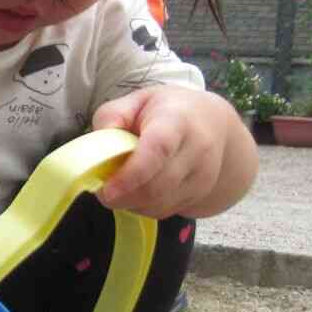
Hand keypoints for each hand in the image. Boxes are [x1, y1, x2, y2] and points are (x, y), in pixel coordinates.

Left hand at [92, 87, 247, 217]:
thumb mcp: (135, 101)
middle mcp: (197, 149)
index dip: (131, 175)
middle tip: (101, 192)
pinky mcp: (200, 194)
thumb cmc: (167, 111)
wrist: (214, 125)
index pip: (158, 150)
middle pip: (157, 186)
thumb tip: (97, 147)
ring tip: (117, 190)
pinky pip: (165, 211)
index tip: (106, 189)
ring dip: (131, 205)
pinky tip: (135, 193)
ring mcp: (202, 175)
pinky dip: (143, 208)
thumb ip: (112, 117)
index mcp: (177, 120)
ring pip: (161, 204)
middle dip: (123, 196)